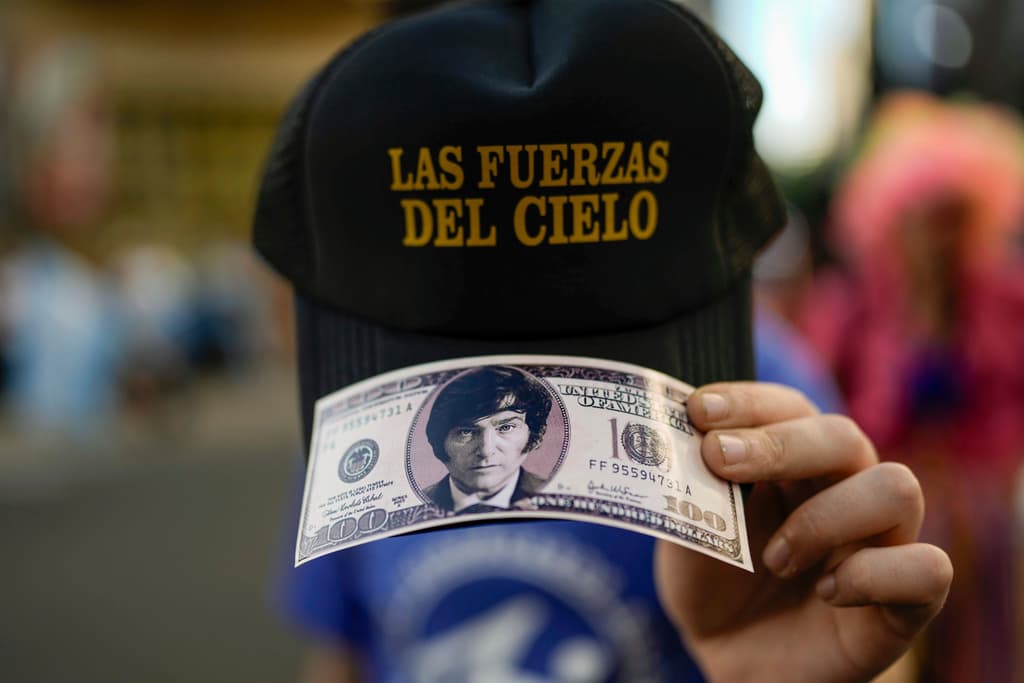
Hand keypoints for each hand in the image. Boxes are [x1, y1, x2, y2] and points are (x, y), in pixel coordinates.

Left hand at [655, 383, 951, 682]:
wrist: (732, 662)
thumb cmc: (714, 586)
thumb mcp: (686, 535)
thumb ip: (688, 490)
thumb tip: (679, 443)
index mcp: (793, 462)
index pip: (789, 407)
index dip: (748, 402)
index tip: (698, 410)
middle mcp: (845, 489)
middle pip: (843, 436)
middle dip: (779, 444)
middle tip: (720, 461)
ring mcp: (881, 542)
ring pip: (898, 488)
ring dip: (824, 518)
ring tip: (775, 560)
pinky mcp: (905, 601)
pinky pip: (928, 568)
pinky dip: (874, 575)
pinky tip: (827, 594)